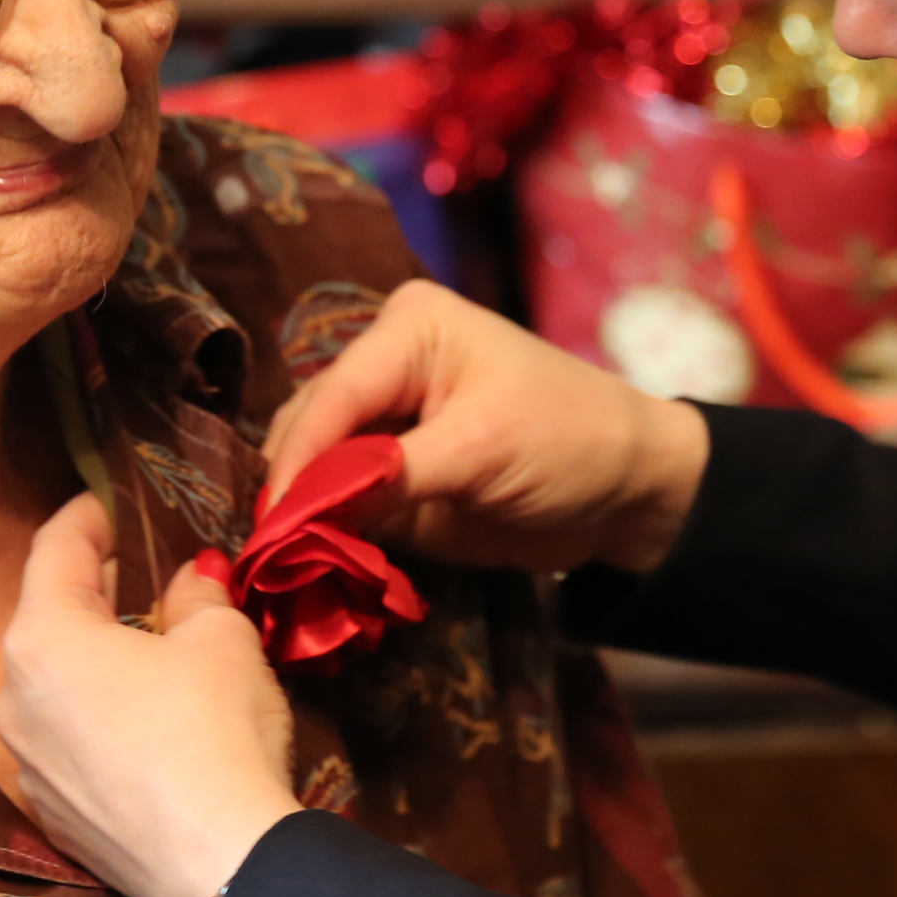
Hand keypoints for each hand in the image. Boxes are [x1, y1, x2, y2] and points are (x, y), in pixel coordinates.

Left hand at [0, 494, 300, 896]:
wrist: (219, 865)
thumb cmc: (214, 730)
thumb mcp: (222, 641)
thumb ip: (197, 596)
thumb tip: (188, 580)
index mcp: (43, 637)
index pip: (56, 550)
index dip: (88, 517)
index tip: (110, 500)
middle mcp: (13, 698)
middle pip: (49, 623)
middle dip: (96, 596)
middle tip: (145, 574)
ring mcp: (27, 766)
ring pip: (56, 691)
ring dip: (97, 666)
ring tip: (153, 657)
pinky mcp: (53, 819)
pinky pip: (71, 749)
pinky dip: (101, 726)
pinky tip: (150, 733)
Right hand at [262, 278, 712, 576]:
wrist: (627, 489)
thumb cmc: (570, 440)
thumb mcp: (482, 451)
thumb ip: (391, 478)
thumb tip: (305, 511)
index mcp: (407, 330)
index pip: (331, 395)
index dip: (297, 462)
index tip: (269, 524)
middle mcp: (382, 364)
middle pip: (308, 427)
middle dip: (292, 490)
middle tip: (271, 558)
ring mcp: (382, 420)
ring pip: (312, 467)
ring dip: (302, 516)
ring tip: (287, 566)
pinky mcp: (388, 472)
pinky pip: (337, 502)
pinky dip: (324, 534)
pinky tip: (313, 565)